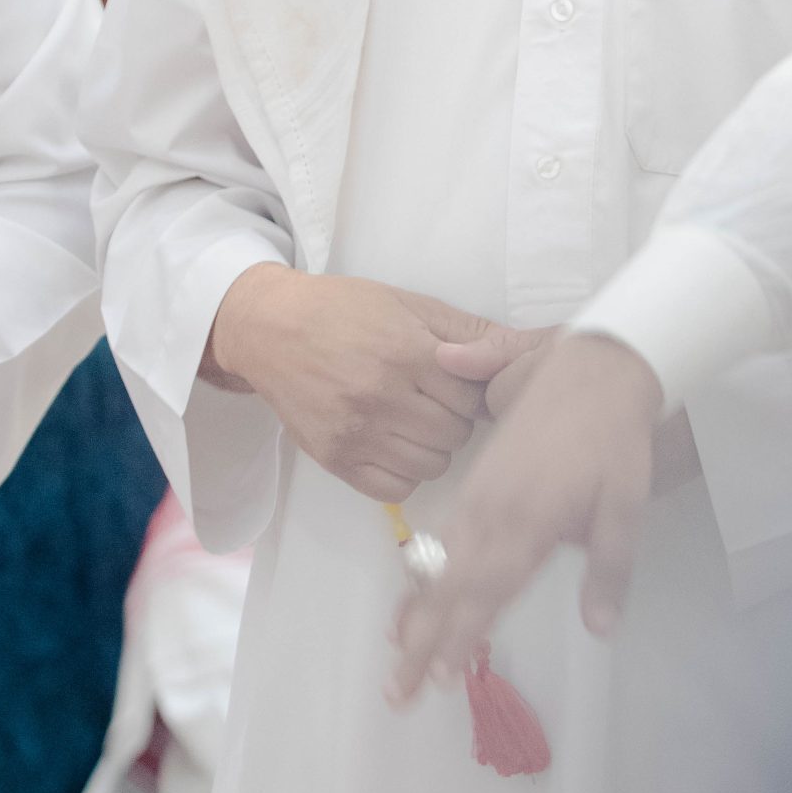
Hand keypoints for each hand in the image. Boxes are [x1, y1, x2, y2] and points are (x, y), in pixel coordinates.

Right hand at [203, 266, 543, 503]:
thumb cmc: (343, 310)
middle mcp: (382, 397)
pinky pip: (396, 488)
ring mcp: (357, 433)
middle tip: (431, 397)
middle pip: (456, 434)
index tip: (457, 381)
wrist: (271, 329)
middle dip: (453, 417)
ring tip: (411, 418)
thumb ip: (466, 332)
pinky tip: (392, 442)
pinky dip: (403, 470)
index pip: (472, 396)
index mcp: (405, 353)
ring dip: (431, 446)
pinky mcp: (336, 460)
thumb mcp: (408, 304)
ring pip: (432, 465)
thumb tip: (520, 350)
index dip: (471, 390)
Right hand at [388, 331, 663, 703]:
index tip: (438, 679)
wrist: (595, 366)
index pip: (487, 590)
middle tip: (397, 692)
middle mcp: (492, 510)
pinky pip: (443, 534)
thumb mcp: (627, 505)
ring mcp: (480, 494)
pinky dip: (423, 571)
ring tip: (392, 655)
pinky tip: (412, 592)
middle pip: (449, 586)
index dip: (460, 636)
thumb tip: (600, 629)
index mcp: (529, 520)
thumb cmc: (615, 438)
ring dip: (415, 611)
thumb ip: (609, 567)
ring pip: (439, 563)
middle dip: (422, 641)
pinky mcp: (479, 480)